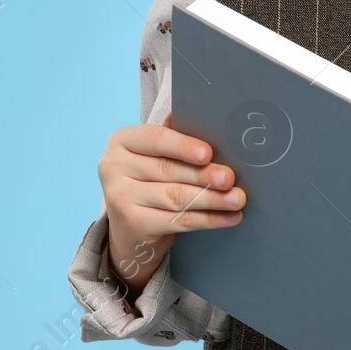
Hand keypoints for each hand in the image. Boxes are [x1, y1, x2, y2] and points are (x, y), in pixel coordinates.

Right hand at [97, 123, 245, 295]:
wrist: (128, 228)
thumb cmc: (149, 179)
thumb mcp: (153, 155)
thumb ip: (175, 138)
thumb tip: (210, 122)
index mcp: (122, 141)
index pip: (155, 139)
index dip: (183, 146)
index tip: (208, 153)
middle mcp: (113, 167)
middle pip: (168, 170)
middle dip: (204, 175)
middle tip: (230, 178)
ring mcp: (119, 198)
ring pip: (176, 197)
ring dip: (211, 199)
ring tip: (237, 198)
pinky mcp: (133, 225)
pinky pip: (179, 221)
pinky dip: (208, 219)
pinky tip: (229, 217)